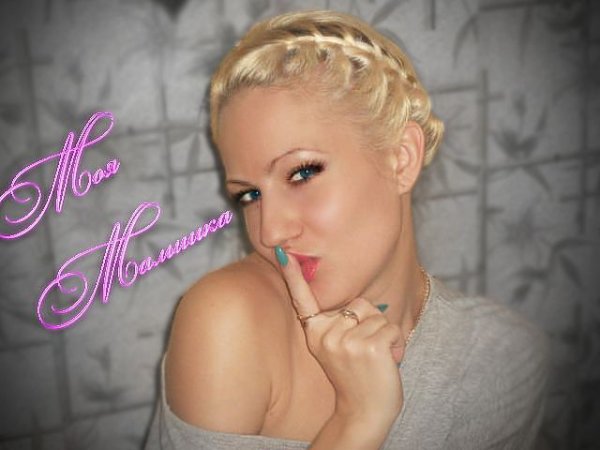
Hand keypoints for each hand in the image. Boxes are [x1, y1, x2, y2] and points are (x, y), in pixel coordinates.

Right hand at [275, 246, 404, 427]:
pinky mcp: (368, 347)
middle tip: (363, 351)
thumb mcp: (336, 348)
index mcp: (314, 332)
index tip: (281, 250)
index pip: (302, 299)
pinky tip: (385, 362)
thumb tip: (354, 303)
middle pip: (359, 304)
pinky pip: (391, 329)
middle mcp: (325, 335)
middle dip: (370, 322)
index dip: (292, 274)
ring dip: (383, 335)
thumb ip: (337, 323)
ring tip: (374, 358)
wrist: (364, 412)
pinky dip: (395, 344)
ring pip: (378, 316)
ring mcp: (346, 342)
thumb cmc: (355, 376)